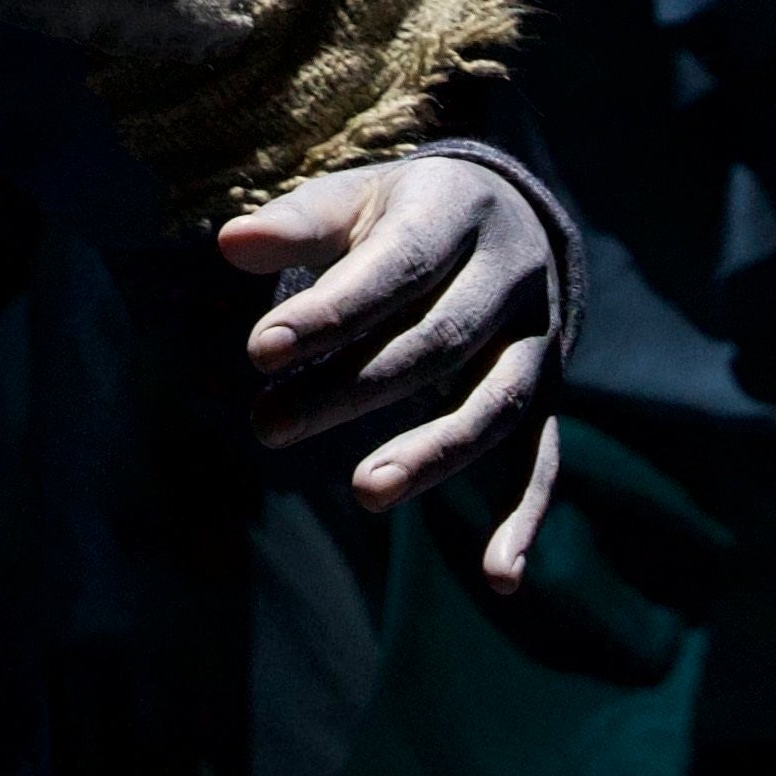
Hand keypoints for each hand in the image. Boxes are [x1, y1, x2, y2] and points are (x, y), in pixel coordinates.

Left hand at [218, 157, 574, 589]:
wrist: (507, 213)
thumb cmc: (403, 214)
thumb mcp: (354, 199)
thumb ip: (298, 223)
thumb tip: (229, 244)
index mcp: (455, 211)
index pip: (395, 267)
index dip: (330, 312)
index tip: (259, 353)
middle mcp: (510, 276)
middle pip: (436, 342)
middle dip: (351, 389)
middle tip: (268, 427)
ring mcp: (537, 340)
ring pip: (494, 405)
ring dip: (433, 455)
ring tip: (364, 492)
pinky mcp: (546, 394)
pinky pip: (543, 458)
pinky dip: (525, 516)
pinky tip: (499, 575)